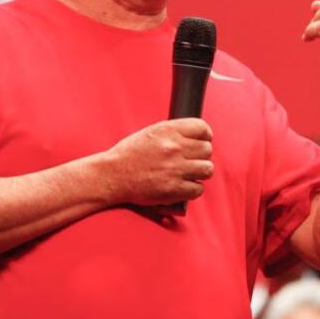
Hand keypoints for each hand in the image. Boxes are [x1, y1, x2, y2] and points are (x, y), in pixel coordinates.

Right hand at [98, 118, 213, 205]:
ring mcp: (175, 168)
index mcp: (168, 130)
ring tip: (188, 174)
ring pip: (207, 169)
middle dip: (201, 156)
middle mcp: (174, 148)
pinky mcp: (173, 189)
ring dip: (200, 173)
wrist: (111, 176)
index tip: (201, 142)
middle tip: (190, 161)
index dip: (205, 136)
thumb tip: (197, 136)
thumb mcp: (151, 133)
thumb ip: (174, 133)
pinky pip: (198, 189)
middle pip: (207, 150)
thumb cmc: (129, 155)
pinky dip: (192, 190)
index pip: (202, 128)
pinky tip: (182, 187)